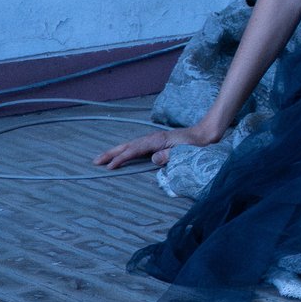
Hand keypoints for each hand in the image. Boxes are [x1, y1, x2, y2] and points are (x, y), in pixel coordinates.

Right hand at [93, 124, 214, 170]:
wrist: (205, 135)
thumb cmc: (196, 146)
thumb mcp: (185, 152)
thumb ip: (170, 156)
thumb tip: (155, 159)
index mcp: (157, 141)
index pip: (134, 150)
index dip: (121, 158)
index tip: (110, 167)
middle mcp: (153, 138)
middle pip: (127, 146)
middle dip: (111, 153)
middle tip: (95, 161)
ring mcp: (154, 139)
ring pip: (130, 145)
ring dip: (116, 152)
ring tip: (102, 159)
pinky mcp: (157, 142)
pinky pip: (137, 147)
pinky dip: (126, 151)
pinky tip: (122, 155)